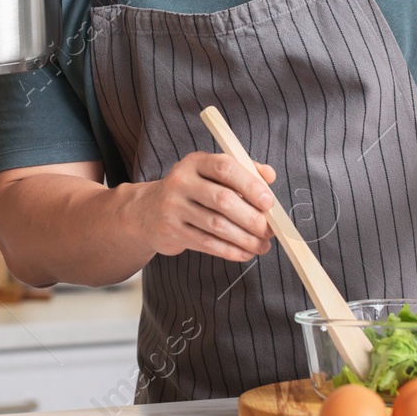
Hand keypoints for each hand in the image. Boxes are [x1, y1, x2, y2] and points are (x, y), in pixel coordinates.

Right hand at [125, 152, 278, 263]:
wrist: (147, 211)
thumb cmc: (191, 191)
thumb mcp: (210, 173)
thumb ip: (242, 170)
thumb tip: (269, 175)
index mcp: (195, 162)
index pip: (224, 168)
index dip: (250, 185)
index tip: (269, 202)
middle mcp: (181, 181)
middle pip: (223, 200)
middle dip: (252, 218)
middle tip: (269, 230)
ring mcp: (173, 207)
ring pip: (216, 225)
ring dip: (245, 239)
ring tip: (262, 245)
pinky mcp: (171, 231)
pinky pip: (206, 244)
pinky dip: (230, 251)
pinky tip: (245, 253)